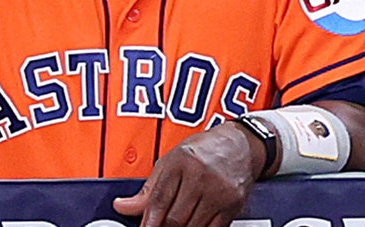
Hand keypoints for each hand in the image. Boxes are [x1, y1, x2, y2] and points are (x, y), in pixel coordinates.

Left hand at [113, 123, 257, 226]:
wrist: (240, 145)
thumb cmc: (202, 150)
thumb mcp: (170, 161)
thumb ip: (148, 188)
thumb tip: (123, 206)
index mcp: (181, 162)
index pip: (159, 199)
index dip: (148, 219)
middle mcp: (201, 177)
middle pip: (176, 216)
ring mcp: (220, 192)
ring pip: (193, 225)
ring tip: (172, 225)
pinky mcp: (234, 205)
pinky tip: (191, 225)